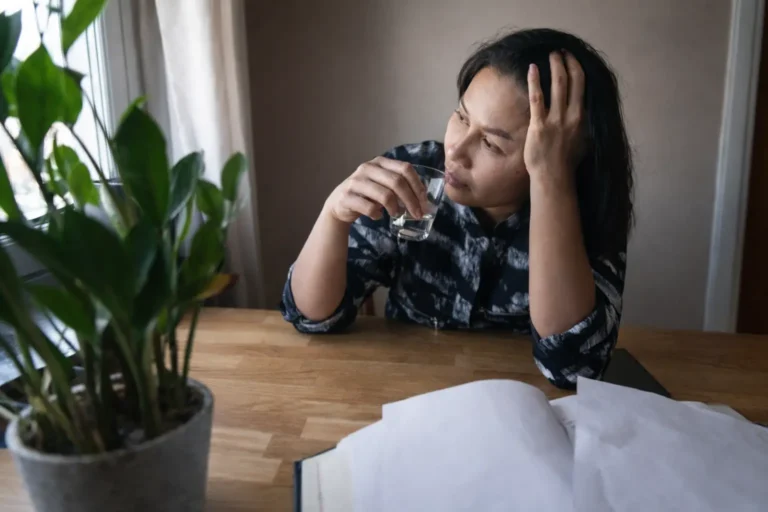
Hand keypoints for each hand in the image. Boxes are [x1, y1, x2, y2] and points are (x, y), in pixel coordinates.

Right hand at [324, 157, 427, 224]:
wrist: (339, 203)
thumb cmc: (367, 194)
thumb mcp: (382, 184)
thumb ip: (399, 186)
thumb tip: (423, 200)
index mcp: (380, 162)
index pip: (405, 168)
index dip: (417, 185)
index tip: (424, 201)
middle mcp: (367, 168)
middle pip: (397, 182)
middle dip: (411, 200)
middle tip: (417, 214)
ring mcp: (356, 181)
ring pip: (385, 195)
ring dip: (395, 208)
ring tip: (397, 214)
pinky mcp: (347, 196)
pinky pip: (370, 208)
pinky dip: (377, 214)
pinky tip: (378, 216)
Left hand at [524, 51, 585, 185]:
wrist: (553, 177)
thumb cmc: (566, 163)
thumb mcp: (582, 141)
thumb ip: (582, 125)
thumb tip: (582, 115)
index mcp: (582, 118)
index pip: (583, 86)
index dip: (577, 69)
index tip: (572, 59)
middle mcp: (571, 115)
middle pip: (573, 81)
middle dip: (567, 63)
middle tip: (560, 52)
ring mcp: (556, 120)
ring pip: (558, 85)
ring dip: (555, 67)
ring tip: (551, 54)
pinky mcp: (539, 126)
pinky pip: (537, 99)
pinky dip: (535, 81)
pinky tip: (532, 68)